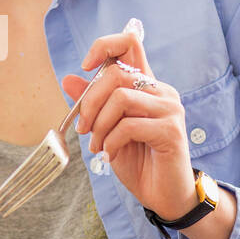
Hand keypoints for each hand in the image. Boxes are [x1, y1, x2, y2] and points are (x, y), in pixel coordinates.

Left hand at [60, 17, 197, 221]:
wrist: (164, 195)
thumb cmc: (139, 161)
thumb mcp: (107, 129)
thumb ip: (93, 104)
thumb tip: (68, 78)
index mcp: (146, 86)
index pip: (130, 43)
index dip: (103, 46)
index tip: (86, 66)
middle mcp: (161, 91)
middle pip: (116, 73)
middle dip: (90, 102)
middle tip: (84, 129)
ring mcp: (169, 108)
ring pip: (120, 97)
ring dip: (100, 125)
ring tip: (98, 146)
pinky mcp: (171, 129)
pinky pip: (128, 125)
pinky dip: (111, 142)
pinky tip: (111, 155)